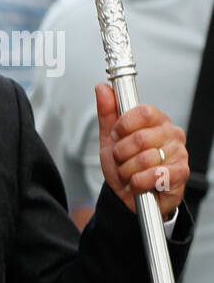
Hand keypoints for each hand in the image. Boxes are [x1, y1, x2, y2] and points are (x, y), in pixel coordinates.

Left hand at [96, 83, 187, 216]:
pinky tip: (138, 182)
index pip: (143, 112)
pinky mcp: (180, 173)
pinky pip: (156, 175)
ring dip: (128, 170)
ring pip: (146, 158)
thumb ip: (107, 113)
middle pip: (141, 137)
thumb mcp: (110, 138)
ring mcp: (178, 153)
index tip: (117, 135)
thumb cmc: (124, 164)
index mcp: (156, 121)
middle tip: (121, 159)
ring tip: (129, 172)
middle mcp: (171, 134)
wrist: (127, 194)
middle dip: (121, 153)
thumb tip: (103, 88)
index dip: (124, 126)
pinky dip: (139, 182)